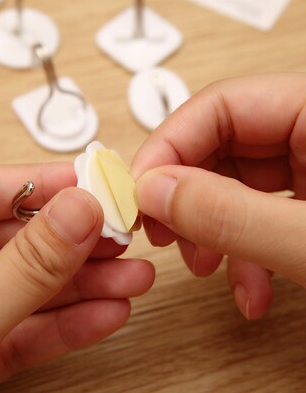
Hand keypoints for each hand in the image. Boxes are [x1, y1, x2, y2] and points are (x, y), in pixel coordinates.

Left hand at [0, 164, 154, 392]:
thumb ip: (22, 268)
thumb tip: (77, 211)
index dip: (35, 185)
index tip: (88, 184)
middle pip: (8, 239)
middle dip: (71, 241)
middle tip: (118, 235)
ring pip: (25, 286)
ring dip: (83, 284)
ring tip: (131, 277)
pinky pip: (24, 330)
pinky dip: (67, 325)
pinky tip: (106, 313)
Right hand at [131, 73, 305, 319]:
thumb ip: (233, 215)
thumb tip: (154, 192)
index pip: (221, 105)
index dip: (169, 147)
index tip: (138, 193)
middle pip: (218, 146)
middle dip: (182, 196)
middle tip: (158, 230)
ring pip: (230, 185)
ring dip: (207, 230)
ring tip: (202, 265)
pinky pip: (253, 213)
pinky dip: (240, 252)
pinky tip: (246, 287)